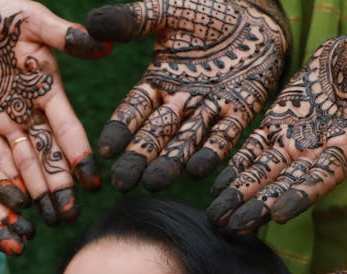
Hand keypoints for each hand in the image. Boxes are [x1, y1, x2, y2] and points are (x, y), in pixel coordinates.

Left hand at [0, 0, 108, 225]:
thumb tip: (102, 43)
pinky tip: (13, 205)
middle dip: (59, 186)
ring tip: (47, 220)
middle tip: (69, 216)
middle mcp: (29, 109)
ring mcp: (4, 118)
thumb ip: (62, 36)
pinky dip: (3, 180)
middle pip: (47, 155)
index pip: (67, 128)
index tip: (92, 181)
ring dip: (35, 191)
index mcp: (47, 86)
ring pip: (22, 163)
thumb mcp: (29, 18)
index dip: (79, 154)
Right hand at [84, 0, 288, 190]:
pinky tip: (197, 171)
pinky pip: (224, 136)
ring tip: (154, 182)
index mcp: (158, 82)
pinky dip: (211, 153)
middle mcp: (180, 102)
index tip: (104, 150)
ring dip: (171, 163)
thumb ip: (132, 21)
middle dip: (139, 159)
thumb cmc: (207, 7)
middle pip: (156, 135)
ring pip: (186, 141)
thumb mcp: (165, 11)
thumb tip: (91, 23)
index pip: (133, 110)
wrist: (255, 11)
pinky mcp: (240, 111)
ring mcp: (209, 109)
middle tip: (122, 183)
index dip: (120, 129)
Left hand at [206, 31, 346, 231]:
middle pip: (287, 185)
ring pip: (266, 173)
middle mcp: (319, 152)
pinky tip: (216, 187)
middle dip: (260, 206)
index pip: (324, 177)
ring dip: (241, 195)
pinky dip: (236, 168)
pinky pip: (255, 150)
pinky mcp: (279, 124)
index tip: (278, 215)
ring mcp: (296, 140)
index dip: (301, 196)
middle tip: (233, 228)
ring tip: (216, 218)